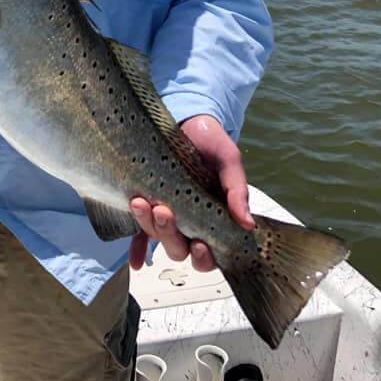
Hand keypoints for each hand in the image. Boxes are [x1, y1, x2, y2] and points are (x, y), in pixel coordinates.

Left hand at [129, 114, 253, 271]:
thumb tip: (247, 224)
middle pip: (179, 249)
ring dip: (149, 227)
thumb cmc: (211, 141)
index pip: (210, 252)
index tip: (200, 243)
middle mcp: (188, 222)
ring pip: (157, 238)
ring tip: (140, 202)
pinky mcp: (146, 204)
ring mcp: (166, 214)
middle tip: (164, 211)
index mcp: (212, 217)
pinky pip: (138, 234)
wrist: (185, 119)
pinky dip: (135, 250)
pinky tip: (133, 261)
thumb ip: (237, 189)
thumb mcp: (228, 159)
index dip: (204, 257)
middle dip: (170, 236)